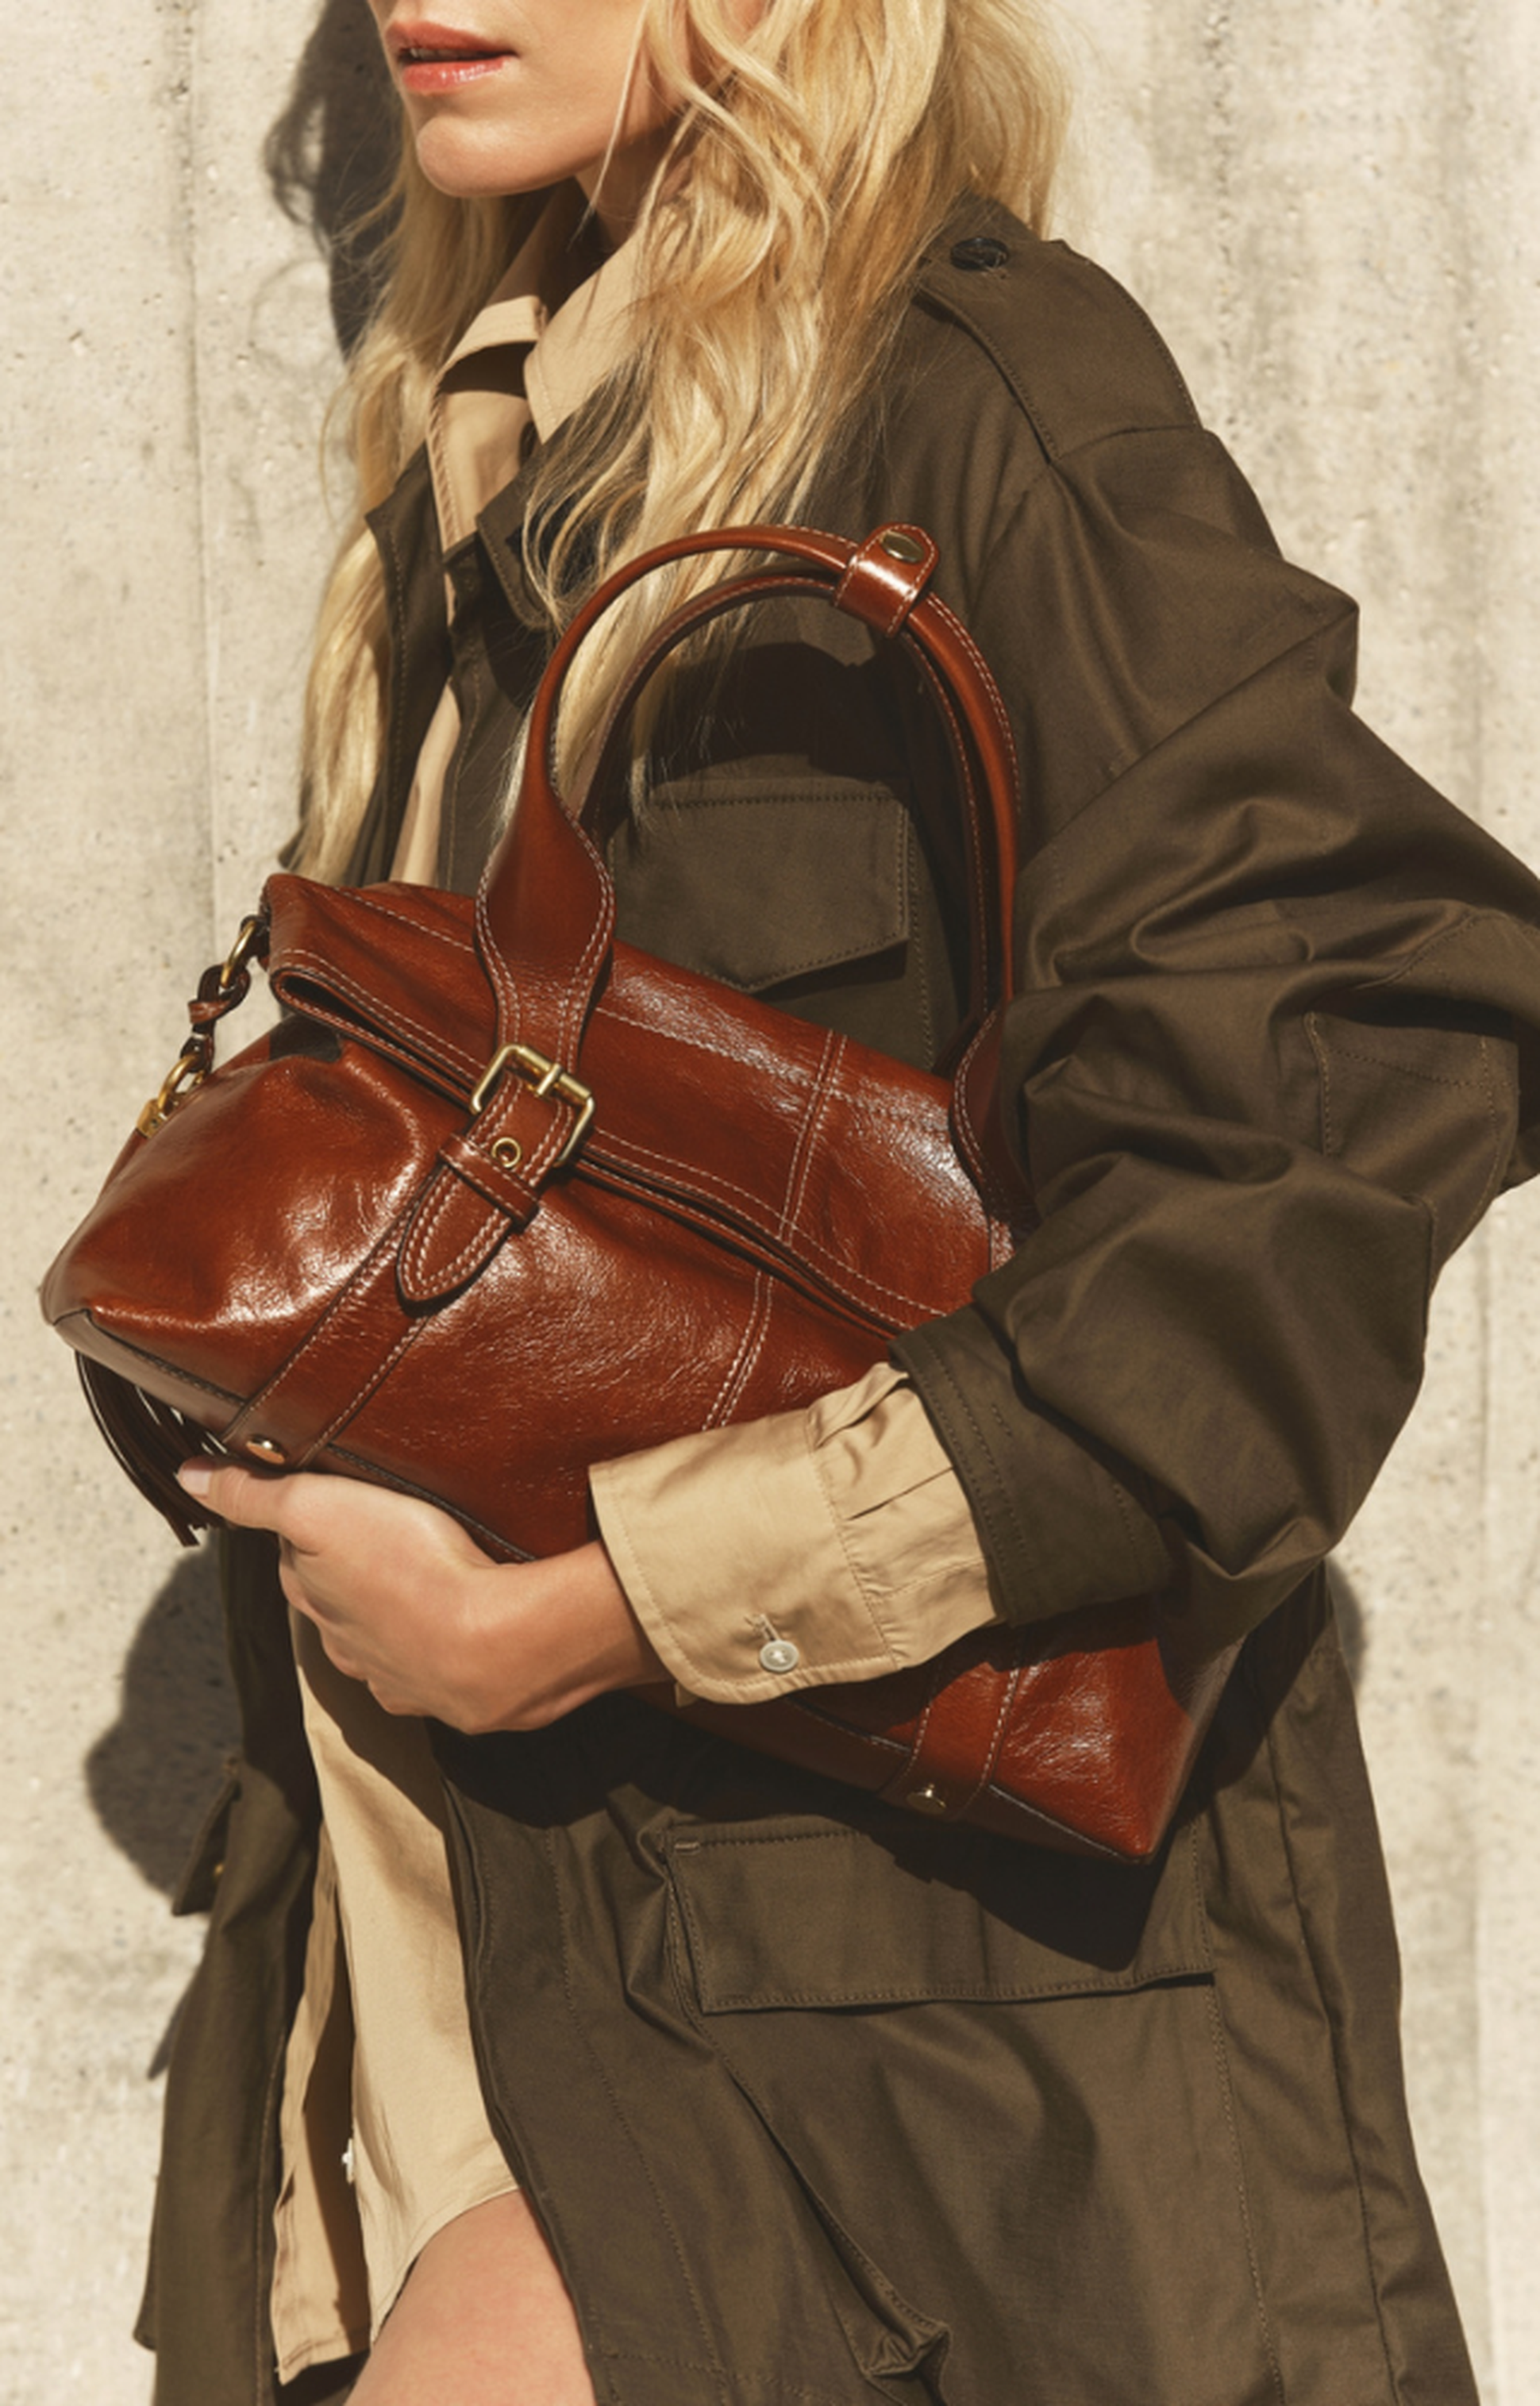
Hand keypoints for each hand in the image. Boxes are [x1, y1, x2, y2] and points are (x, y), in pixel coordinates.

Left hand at [176, 1461, 666, 1733]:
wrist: (492, 1646)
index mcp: (313, 1599)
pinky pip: (434, 1669)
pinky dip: (440, 1648)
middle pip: (338, 1603)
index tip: (335, 1498)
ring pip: (383, 1641)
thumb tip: (185, 1476)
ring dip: (397, 1616)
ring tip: (429, 1580)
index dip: (312, 1524)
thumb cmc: (405, 1566)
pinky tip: (461, 1626)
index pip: (294, 1558)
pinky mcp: (448, 1694)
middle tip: (389, 1534)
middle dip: (354, 1576)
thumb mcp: (316, 1507)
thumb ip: (252, 1494)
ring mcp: (397, 1676)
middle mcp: (345, 1646)